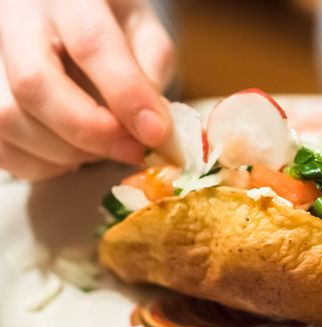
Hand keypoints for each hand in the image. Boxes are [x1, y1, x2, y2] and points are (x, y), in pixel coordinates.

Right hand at [0, 0, 174, 180]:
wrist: (74, 14)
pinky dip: (44, 165)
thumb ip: (150, 71)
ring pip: (9, 119)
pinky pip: (2, 147)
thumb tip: (149, 125)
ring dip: (67, 151)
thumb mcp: (145, 32)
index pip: (91, 43)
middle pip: (34, 84)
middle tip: (132, 150)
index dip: (126, 94)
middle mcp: (17, 20)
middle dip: (89, 130)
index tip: (155, 133)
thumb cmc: (113, 24)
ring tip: (106, 147)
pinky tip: (75, 154)